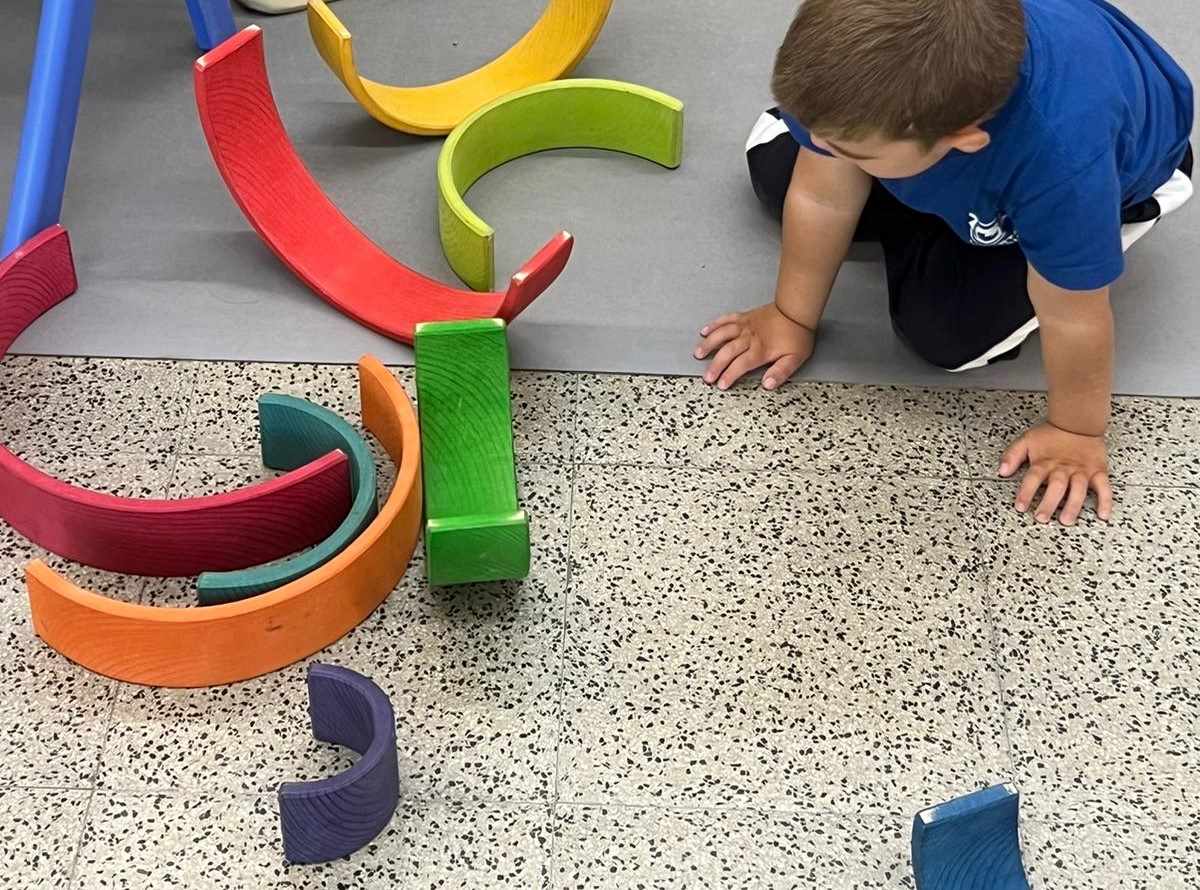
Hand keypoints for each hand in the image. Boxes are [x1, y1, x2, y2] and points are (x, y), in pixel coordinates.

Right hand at [694, 304, 815, 390]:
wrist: (797, 311)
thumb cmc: (797, 335)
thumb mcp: (795, 359)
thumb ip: (781, 372)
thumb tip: (768, 384)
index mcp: (760, 350)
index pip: (741, 365)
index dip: (729, 375)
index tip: (721, 385)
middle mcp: (749, 338)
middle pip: (728, 352)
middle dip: (715, 366)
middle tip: (707, 377)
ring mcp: (744, 326)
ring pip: (722, 334)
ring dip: (709, 344)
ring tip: (698, 354)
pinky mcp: (744, 317)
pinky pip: (725, 320)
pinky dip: (714, 325)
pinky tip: (705, 331)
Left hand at [999, 422, 1112, 524]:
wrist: (1077, 422)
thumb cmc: (1051, 435)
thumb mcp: (1026, 441)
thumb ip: (1012, 455)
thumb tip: (1001, 471)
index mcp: (1045, 462)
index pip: (1033, 478)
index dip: (1026, 492)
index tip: (1020, 506)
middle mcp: (1063, 468)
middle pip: (1056, 487)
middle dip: (1049, 503)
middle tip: (1042, 518)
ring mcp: (1082, 471)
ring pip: (1079, 489)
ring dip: (1073, 505)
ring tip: (1066, 519)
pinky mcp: (1098, 472)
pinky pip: (1104, 488)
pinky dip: (1105, 501)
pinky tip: (1103, 515)